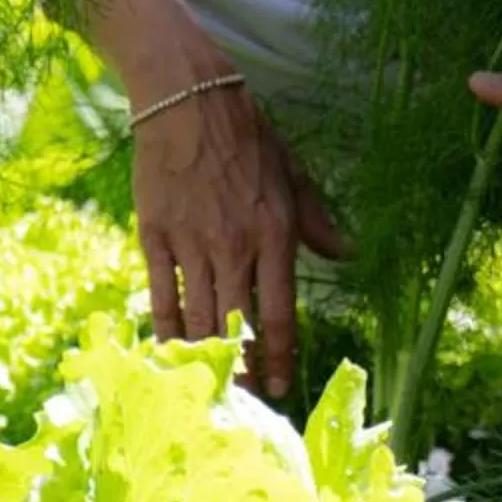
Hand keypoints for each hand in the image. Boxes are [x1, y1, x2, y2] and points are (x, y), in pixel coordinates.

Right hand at [62, 0, 342, 401]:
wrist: (186, 98)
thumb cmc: (246, 134)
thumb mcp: (291, 173)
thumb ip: (316, 219)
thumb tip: (347, 253)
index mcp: (274, 234)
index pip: (278, 315)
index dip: (278, 359)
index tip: (280, 389)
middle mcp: (233, 246)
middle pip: (236, 328)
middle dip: (241, 372)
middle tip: (243, 403)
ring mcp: (190, 244)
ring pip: (199, 320)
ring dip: (205, 360)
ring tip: (209, 389)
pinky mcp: (154, 237)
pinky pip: (161, 297)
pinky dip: (166, 330)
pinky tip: (170, 354)